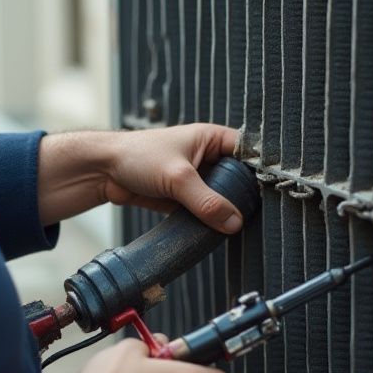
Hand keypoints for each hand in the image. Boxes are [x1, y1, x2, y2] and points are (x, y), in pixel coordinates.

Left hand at [36, 124, 241, 231]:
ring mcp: (197, 178)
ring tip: (237, 228)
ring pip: (221, 198)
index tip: (269, 193)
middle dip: (243, 198)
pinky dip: (209, 221)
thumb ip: (206, 201)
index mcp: (212, 139)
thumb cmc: (137, 156)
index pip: (248, 152)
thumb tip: (233, 223)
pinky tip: (216, 233)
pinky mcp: (184, 197)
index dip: (259, 171)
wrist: (103, 171)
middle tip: (255, 217)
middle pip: (238, 180)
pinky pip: (204, 211)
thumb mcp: (177, 177)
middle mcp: (208, 157)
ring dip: (225, 212)